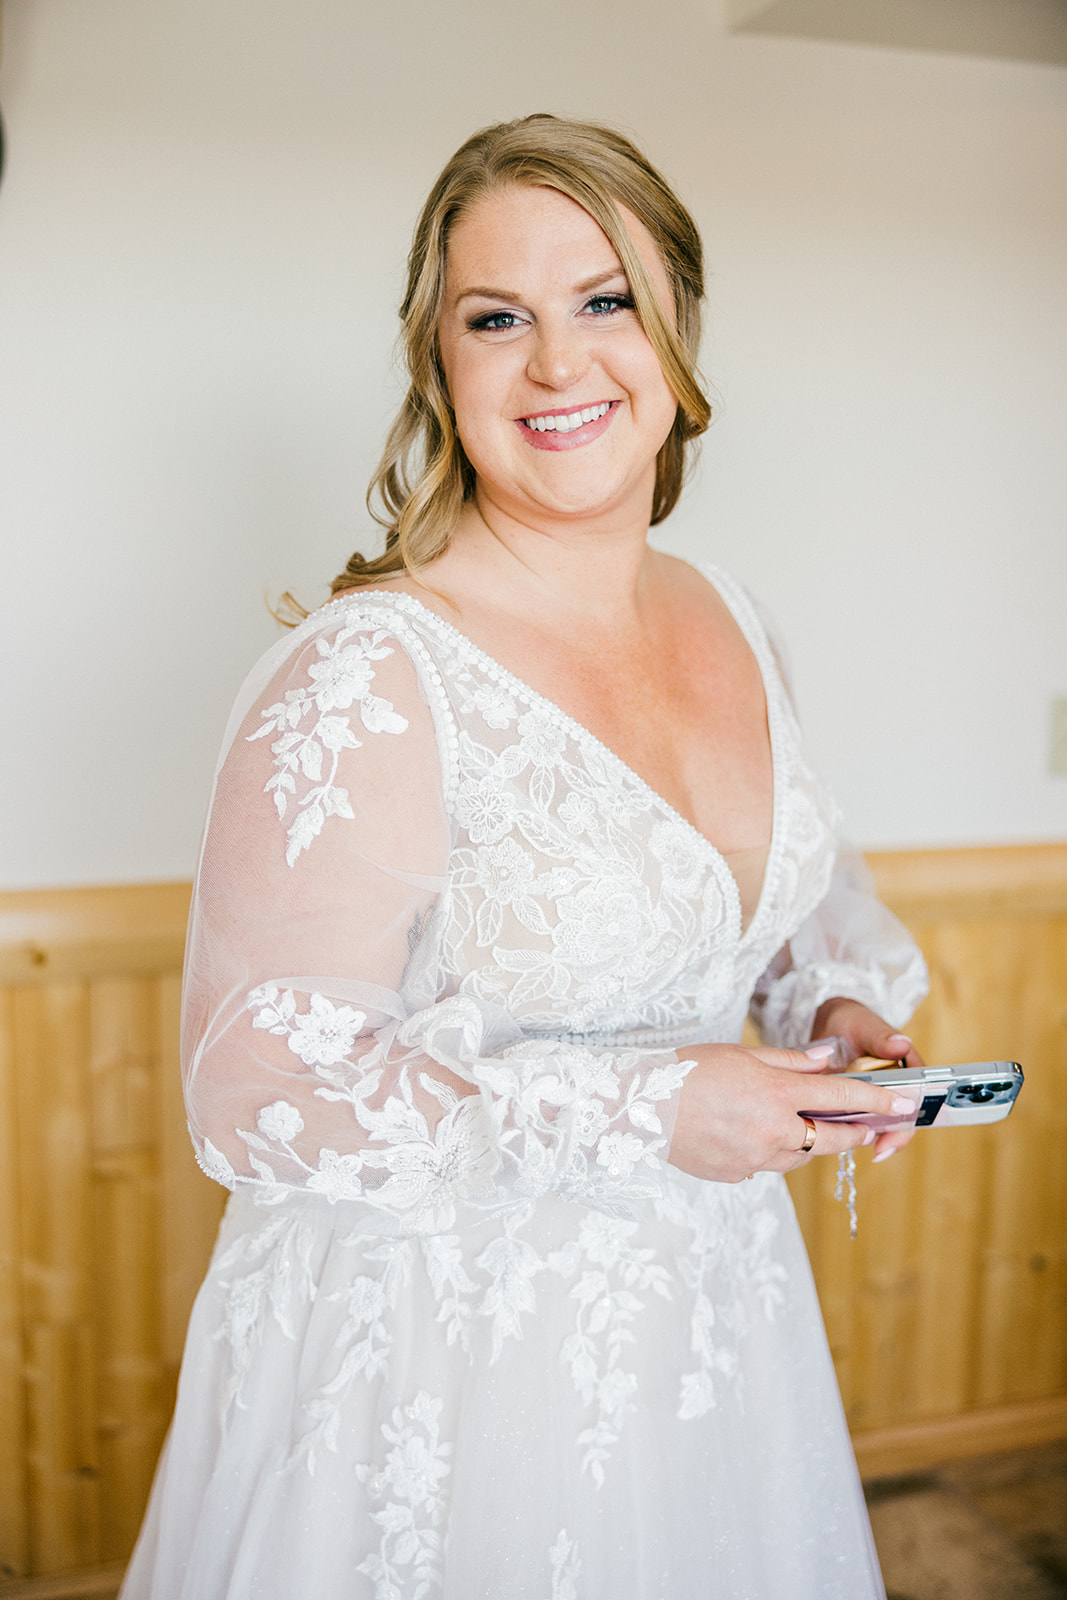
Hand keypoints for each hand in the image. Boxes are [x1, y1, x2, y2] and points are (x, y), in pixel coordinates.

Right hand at [668, 1039, 923, 1183]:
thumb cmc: (687, 1070)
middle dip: (856, 1133)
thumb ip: (789, 1061)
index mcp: (776, 1093)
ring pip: (799, 1155)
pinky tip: (746, 1132)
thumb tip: (826, 1060)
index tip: (905, 1104)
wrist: (639, 1108)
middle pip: (831, 1138)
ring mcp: (756, 1159)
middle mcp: (773, 1131)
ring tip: (790, 1122)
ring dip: (806, 1141)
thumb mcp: (742, 1053)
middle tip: (870, 1128)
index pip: (842, 1098)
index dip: (879, 1101)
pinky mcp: (737, 1175)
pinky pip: (765, 1165)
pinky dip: (767, 1150)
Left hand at [810, 996, 925, 1163]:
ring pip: (884, 1123)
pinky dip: (856, 1133)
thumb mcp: (863, 1025)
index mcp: (905, 1064)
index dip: (914, 1108)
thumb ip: (880, 1036)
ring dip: (878, 1137)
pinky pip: (862, 1123)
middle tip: (882, 1149)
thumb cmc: (851, 1021)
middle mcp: (895, 1084)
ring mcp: (877, 1096)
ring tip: (868, 1150)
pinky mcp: (858, 1104)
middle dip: (896, 1134)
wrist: (827, 1025)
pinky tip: (845, 1140)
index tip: (906, 1120)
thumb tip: (901, 1044)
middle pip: (904, 1114)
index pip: (920, 1089)